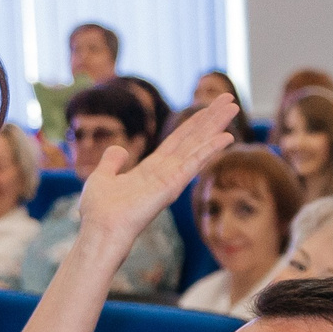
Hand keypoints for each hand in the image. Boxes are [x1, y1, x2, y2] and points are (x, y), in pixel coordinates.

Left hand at [75, 95, 237, 259]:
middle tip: (231, 100)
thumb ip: (112, 162)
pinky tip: (225, 137)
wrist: (99, 230)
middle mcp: (166, 173)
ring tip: (234, 108)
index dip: (194, 123)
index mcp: (152, 169)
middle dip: (212, 119)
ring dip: (216, 127)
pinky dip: (209, 149)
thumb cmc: (99, 211)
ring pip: (198, 146)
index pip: (178, 140)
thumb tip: (118, 150)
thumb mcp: (102, 177)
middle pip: (193, 139)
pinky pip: (193, 164)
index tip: (210, 107)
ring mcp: (171, 180)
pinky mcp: (171, 187)